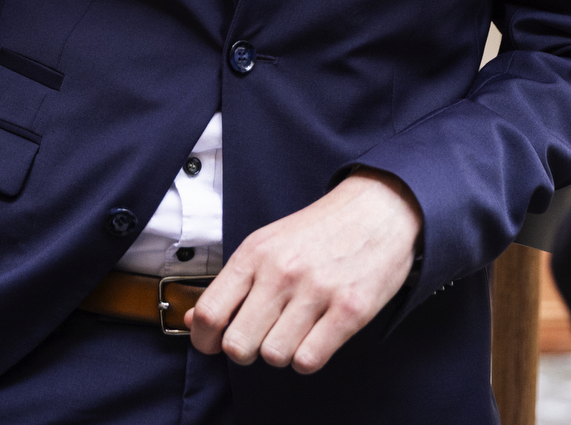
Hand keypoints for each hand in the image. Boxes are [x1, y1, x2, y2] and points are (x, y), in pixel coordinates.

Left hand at [186, 169, 421, 373]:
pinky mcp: (350, 310)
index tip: (213, 343)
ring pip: (274, 357)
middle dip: (246, 350)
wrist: (378, 209)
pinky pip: (309, 360)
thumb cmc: (319, 231)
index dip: (204, 339)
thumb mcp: (267, 245)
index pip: (209, 312)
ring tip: (295, 331)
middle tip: (262, 336)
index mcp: (255, 253)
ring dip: (282, 353)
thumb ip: (231, 285)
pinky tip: (315, 337)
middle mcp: (282, 272)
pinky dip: (308, 358)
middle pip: (238, 345)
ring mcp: (316, 291)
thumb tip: (192, 322)